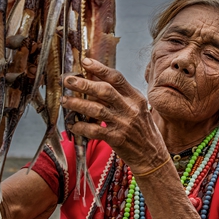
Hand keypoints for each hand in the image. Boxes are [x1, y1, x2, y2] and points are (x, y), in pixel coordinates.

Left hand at [61, 58, 168, 172]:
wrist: (153, 156)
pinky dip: (81, 127)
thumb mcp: (137, 109)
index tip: (85, 62)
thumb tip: (95, 82)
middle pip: (104, 91)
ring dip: (78, 104)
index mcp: (136, 98)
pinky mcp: (117, 139)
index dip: (100, 68)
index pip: (117, 78)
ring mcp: (124, 124)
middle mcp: (131, 109)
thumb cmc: (142, 130)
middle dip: (84, 84)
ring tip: (65, 101)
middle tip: (68, 80)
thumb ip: (121, 97)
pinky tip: (73, 125)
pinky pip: (95, 131)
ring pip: (97, 109)